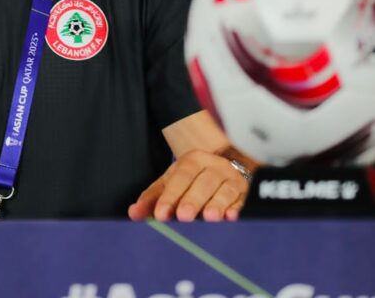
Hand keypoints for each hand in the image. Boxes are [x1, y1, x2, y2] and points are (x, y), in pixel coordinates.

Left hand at [128, 149, 248, 222]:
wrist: (222, 166)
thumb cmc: (193, 180)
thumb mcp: (172, 183)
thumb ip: (153, 198)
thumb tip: (133, 213)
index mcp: (193, 160)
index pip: (180, 177)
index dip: (170, 196)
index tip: (161, 214)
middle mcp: (214, 166)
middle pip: (203, 182)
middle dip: (193, 200)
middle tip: (183, 216)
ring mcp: (232, 179)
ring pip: (225, 190)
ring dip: (217, 204)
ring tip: (209, 217)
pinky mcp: (246, 193)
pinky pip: (243, 200)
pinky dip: (238, 209)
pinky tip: (232, 217)